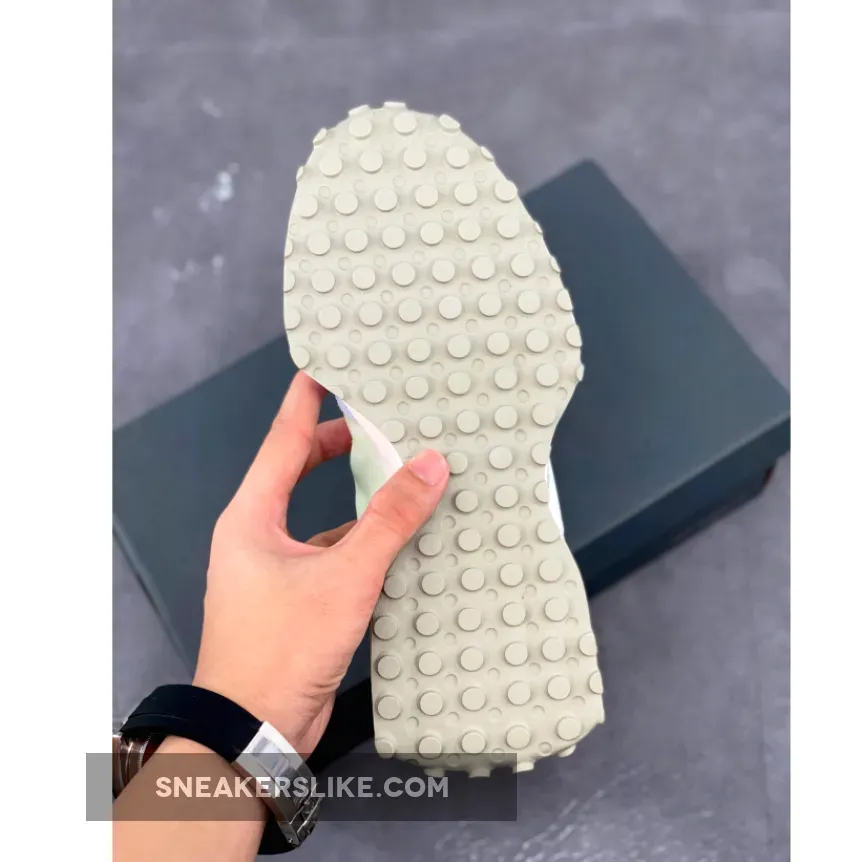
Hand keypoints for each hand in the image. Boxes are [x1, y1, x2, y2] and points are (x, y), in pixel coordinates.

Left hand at [193, 371, 449, 753]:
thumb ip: (389, 520)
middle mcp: (260, 537)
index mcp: (252, 517)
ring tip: (402, 481)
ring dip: (360, 503)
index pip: (282, 438)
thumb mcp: (344, 577)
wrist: (254, 732)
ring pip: (323, 518)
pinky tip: (399, 545)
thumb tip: (427, 467)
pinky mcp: (298, 600)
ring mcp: (277, 570)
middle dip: (338, 446)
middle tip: (378, 422)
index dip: (307, 399)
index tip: (326, 367)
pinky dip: (365, 546)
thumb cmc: (277, 652)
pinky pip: (335, 556)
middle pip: (299, 471)